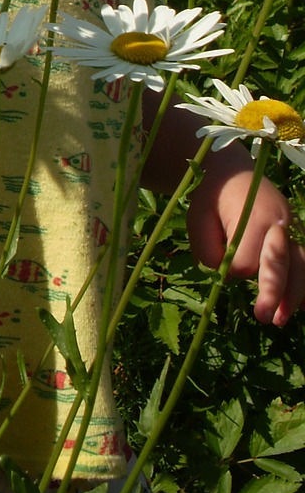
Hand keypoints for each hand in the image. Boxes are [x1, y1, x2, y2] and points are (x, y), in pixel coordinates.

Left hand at [187, 152, 304, 325]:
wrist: (231, 172)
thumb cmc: (211, 197)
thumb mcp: (198, 218)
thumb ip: (207, 249)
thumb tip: (226, 276)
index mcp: (254, 217)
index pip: (247, 259)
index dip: (233, 269)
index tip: (220, 266)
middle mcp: (279, 223)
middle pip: (281, 263)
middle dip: (274, 293)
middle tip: (263, 317)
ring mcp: (292, 228)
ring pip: (301, 266)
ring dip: (294, 295)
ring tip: (280, 320)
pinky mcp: (297, 234)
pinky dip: (304, 283)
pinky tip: (299, 306)